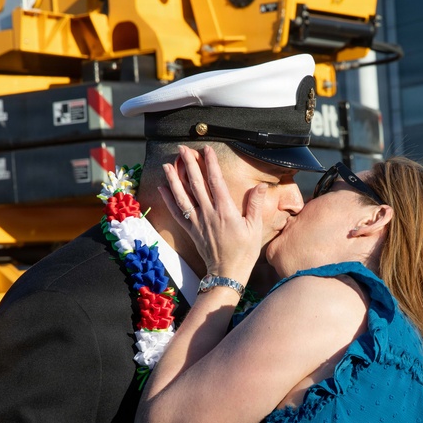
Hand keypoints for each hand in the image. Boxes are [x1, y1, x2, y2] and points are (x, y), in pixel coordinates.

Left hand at [159, 145, 267, 284]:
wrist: (228, 273)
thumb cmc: (244, 251)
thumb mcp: (255, 228)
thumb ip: (254, 205)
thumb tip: (260, 185)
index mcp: (226, 211)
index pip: (216, 182)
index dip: (210, 164)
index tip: (206, 149)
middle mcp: (209, 214)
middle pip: (196, 184)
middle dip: (189, 165)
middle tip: (183, 149)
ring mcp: (197, 222)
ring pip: (183, 196)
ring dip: (174, 179)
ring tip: (168, 164)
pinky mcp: (191, 230)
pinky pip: (177, 213)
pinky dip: (168, 200)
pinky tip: (162, 188)